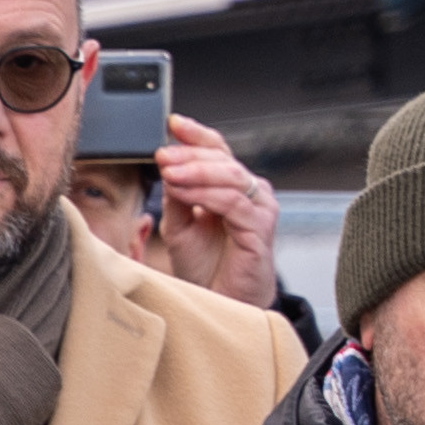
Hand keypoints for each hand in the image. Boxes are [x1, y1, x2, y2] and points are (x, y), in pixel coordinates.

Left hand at [140, 115, 284, 308]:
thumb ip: (177, 197)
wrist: (222, 302)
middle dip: (191, 153)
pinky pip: (233, 203)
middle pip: (223, 160)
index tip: (173, 123)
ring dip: (197, 171)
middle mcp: (250, 193)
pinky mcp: (259, 228)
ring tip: (169, 170)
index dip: (197, 134)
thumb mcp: (181, 227)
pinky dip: (207, 194)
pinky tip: (184, 191)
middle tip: (164, 152)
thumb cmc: (206, 267)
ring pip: (230, 177)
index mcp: (231, 188)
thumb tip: (167, 166)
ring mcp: (259, 208)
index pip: (217, 151)